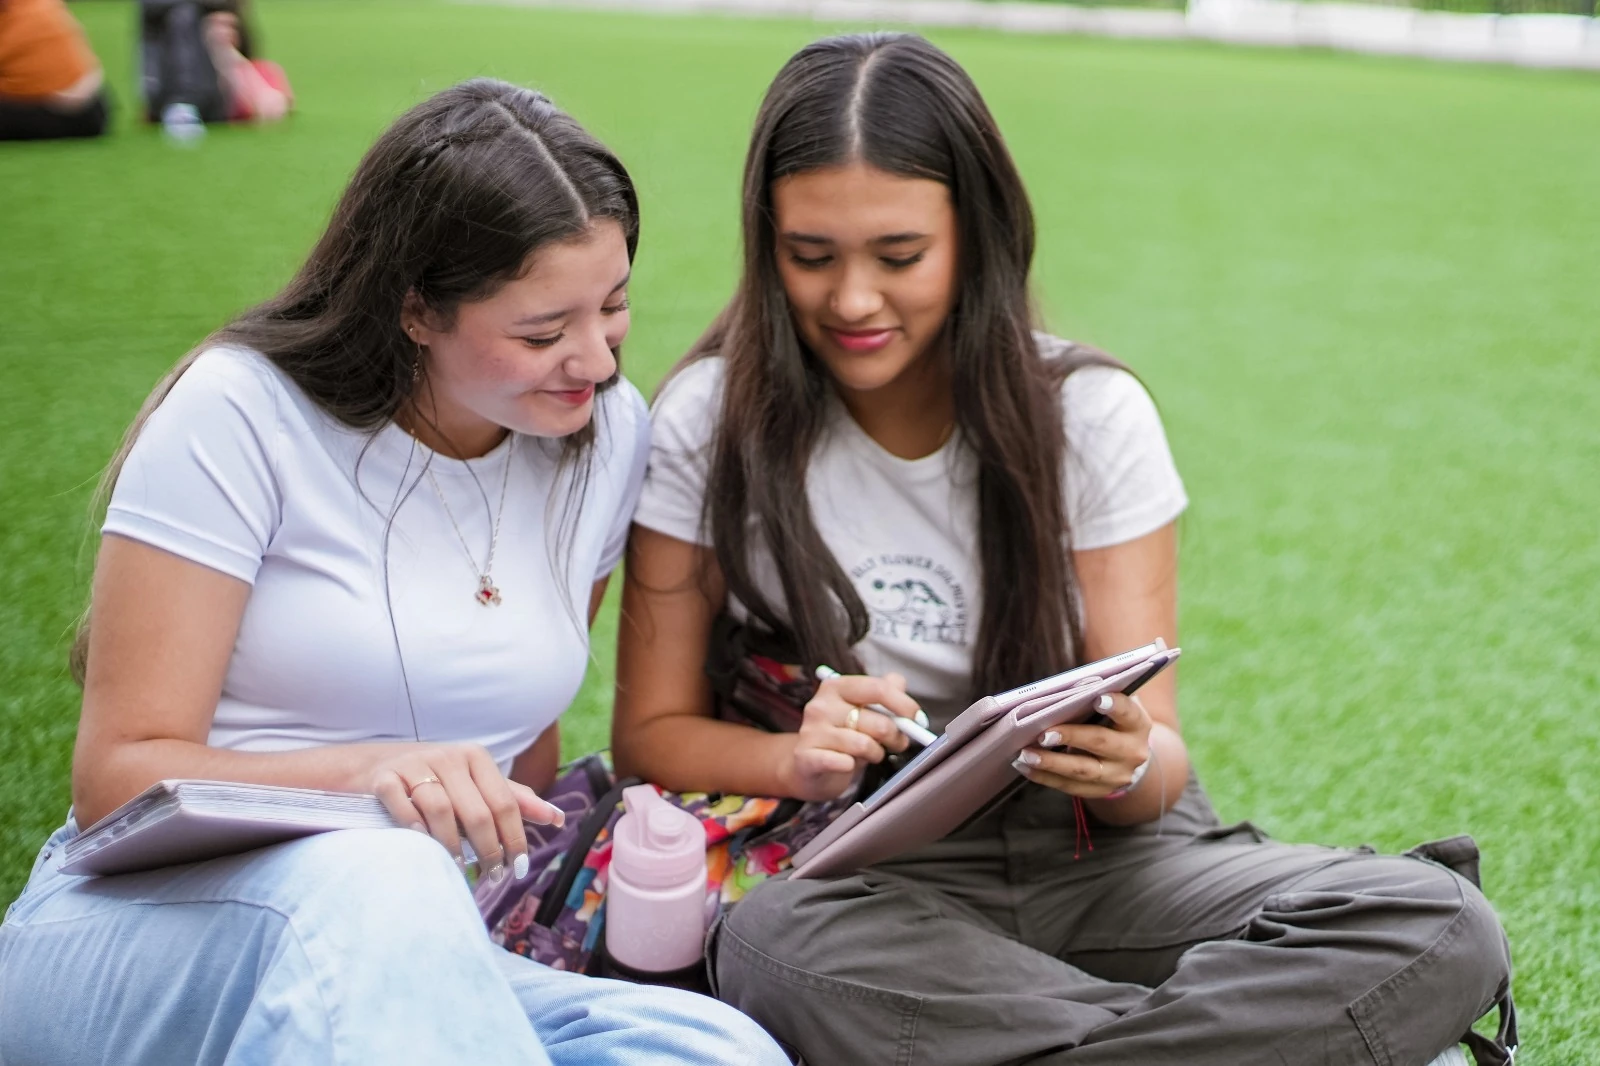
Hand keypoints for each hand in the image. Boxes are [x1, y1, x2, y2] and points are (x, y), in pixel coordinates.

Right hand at [369, 743, 564, 882]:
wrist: (373, 766)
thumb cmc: (436, 780)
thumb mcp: (477, 784)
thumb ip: (514, 800)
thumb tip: (558, 819)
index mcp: (476, 757)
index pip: (505, 803)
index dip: (515, 838)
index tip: (519, 868)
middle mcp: (449, 757)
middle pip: (477, 811)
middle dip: (489, 850)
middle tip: (492, 875)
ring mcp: (415, 765)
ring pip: (441, 810)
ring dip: (452, 846)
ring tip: (459, 868)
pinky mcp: (385, 777)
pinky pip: (402, 804)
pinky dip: (414, 827)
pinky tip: (422, 845)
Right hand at [781, 672, 920, 801]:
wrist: (807, 767)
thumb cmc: (840, 735)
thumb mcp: (862, 709)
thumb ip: (882, 692)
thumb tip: (900, 683)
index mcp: (836, 687)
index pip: (878, 688)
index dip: (904, 705)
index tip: (917, 719)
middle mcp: (821, 706)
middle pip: (879, 722)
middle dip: (896, 737)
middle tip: (896, 743)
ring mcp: (811, 732)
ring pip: (865, 745)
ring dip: (876, 754)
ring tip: (870, 754)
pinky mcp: (807, 758)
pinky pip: (843, 763)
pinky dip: (851, 767)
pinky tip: (848, 765)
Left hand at [1012, 692, 1152, 799]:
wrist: (1125, 758)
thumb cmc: (1110, 721)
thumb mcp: (1111, 706)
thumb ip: (1094, 696)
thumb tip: (1066, 690)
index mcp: (1137, 724)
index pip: (1128, 712)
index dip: (1114, 706)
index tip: (1097, 699)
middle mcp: (1132, 752)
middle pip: (1100, 743)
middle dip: (1070, 737)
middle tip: (1044, 734)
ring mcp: (1117, 775)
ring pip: (1082, 771)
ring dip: (1051, 763)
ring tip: (1026, 755)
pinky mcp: (1099, 790)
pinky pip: (1069, 786)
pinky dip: (1045, 777)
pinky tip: (1026, 768)